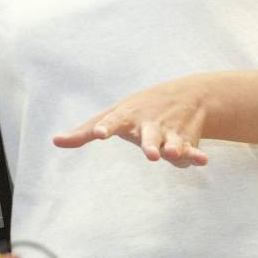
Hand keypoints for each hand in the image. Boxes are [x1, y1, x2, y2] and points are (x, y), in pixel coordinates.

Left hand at [53, 77, 209, 166]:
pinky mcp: (185, 141)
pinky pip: (191, 150)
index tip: (98, 134)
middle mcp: (148, 124)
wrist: (188, 95)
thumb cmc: (138, 110)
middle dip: (148, 143)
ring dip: (172, 147)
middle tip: (149, 154)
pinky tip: (202, 162)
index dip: (105, 127)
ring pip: (170, 142)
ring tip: (170, 153)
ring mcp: (168, 132)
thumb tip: (55, 141)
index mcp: (127, 117)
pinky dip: (196, 155)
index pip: (113, 121)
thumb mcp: (112, 114)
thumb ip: (83, 131)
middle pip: (147, 136)